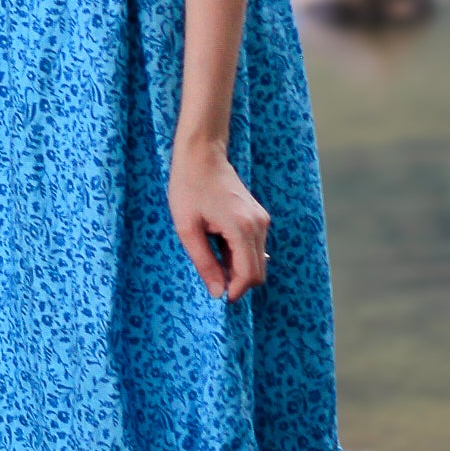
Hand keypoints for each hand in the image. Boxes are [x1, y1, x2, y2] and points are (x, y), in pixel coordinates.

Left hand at [168, 138, 269, 301]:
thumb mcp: (188, 229)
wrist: (201, 155)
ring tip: (210, 250)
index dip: (234, 291)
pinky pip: (254, 246)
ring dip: (237, 267)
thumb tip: (218, 293)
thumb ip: (205, 263)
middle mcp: (259, 225)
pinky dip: (239, 254)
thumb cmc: (189, 188)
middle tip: (211, 274)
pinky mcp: (259, 216)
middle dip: (237, 281)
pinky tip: (218, 241)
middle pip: (258, 272)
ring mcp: (261, 219)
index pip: (249, 275)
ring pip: (257, 260)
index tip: (216, 295)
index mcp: (242, 228)